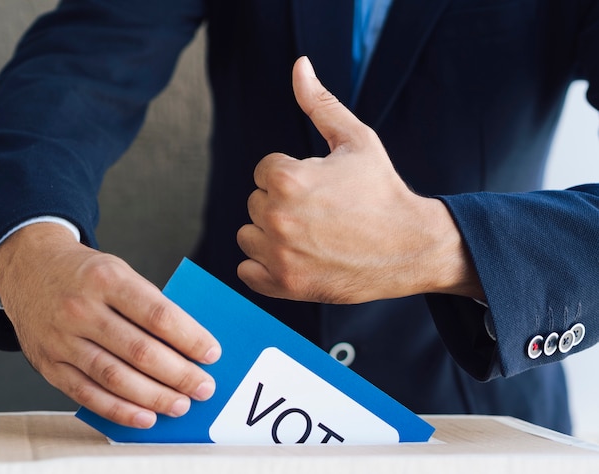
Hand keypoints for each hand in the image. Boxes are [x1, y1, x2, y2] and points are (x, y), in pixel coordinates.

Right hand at [0, 223, 220, 427]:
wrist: (29, 268)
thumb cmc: (85, 272)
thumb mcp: (119, 270)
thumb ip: (148, 303)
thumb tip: (187, 342)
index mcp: (107, 279)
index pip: (158, 315)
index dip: (189, 338)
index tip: (212, 353)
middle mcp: (81, 309)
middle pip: (140, 351)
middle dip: (178, 374)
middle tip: (204, 387)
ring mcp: (62, 339)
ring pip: (115, 377)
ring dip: (153, 396)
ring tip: (180, 404)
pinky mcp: (48, 364)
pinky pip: (86, 394)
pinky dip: (118, 409)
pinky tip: (144, 416)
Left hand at [237, 56, 482, 303]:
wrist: (411, 246)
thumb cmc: (382, 190)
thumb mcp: (356, 139)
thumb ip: (320, 103)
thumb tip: (300, 66)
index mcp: (286, 178)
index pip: (264, 170)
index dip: (292, 175)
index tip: (320, 187)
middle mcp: (276, 217)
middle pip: (255, 202)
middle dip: (282, 202)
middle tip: (320, 213)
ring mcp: (279, 256)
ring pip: (248, 236)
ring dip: (269, 234)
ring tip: (309, 235)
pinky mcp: (285, 286)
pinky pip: (247, 272)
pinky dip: (263, 266)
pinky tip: (294, 257)